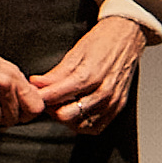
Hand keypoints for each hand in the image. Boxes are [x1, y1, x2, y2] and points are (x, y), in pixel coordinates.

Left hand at [31, 10, 153, 133]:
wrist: (128, 35)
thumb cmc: (103, 41)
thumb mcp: (75, 53)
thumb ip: (55, 73)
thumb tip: (36, 83)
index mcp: (90, 74)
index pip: (58, 96)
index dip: (41, 98)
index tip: (33, 96)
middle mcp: (104, 91)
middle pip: (67, 115)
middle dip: (52, 110)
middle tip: (46, 101)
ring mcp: (113, 100)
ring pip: (81, 124)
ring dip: (66, 118)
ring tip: (61, 106)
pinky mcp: (119, 106)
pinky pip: (97, 127)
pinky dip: (83, 124)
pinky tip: (77, 113)